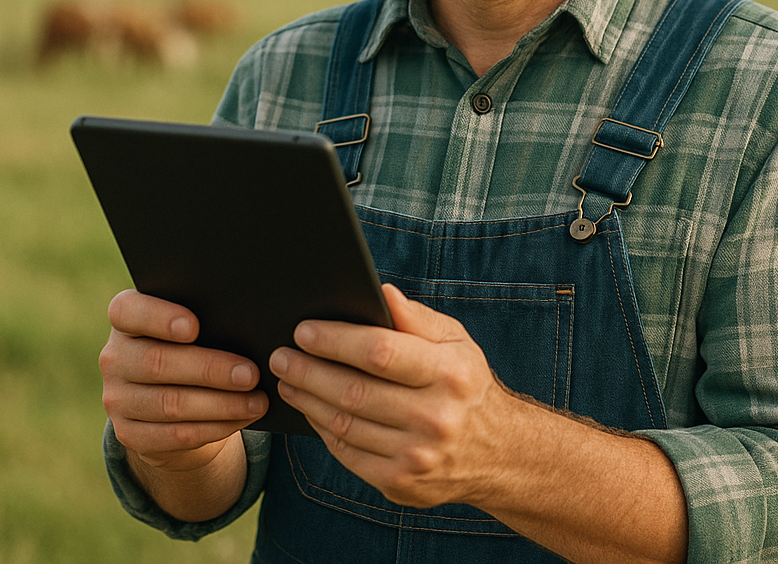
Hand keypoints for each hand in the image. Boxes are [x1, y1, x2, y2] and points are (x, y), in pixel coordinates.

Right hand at [99, 289, 268, 472]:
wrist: (172, 393)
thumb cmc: (194, 342)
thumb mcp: (195, 324)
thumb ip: (207, 316)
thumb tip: (247, 323)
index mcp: (126, 318)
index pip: (127, 310)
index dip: (159, 318)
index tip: (195, 326)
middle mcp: (114, 357)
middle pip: (157, 362)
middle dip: (210, 370)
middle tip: (251, 374)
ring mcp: (117, 398)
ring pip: (169, 404)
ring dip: (220, 405)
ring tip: (257, 401)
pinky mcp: (128, 434)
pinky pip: (174, 434)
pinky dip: (214, 427)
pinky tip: (242, 419)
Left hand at [269, 283, 515, 508]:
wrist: (497, 452)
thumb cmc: (465, 384)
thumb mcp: (455, 342)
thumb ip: (416, 318)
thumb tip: (380, 293)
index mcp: (449, 374)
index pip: (381, 353)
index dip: (336, 340)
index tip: (304, 330)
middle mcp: (434, 418)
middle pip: (354, 392)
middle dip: (309, 370)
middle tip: (280, 356)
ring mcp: (416, 456)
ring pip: (344, 424)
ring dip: (308, 400)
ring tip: (287, 379)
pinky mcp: (400, 484)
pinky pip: (348, 453)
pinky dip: (322, 429)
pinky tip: (310, 408)